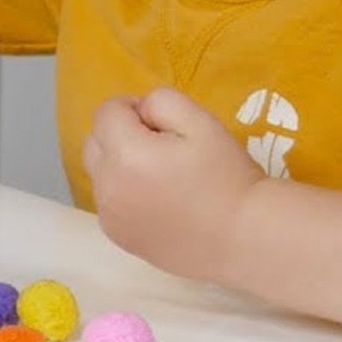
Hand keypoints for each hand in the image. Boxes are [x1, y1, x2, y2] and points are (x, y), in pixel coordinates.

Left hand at [83, 87, 264, 281]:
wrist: (246, 239)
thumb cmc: (227, 177)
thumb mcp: (202, 122)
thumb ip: (161, 102)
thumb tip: (139, 111)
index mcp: (124, 154)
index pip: (106, 112)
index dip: (134, 109)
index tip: (165, 125)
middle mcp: (107, 186)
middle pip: (95, 141)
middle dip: (120, 134)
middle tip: (163, 148)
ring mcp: (109, 215)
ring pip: (100, 173)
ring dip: (119, 165)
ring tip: (161, 176)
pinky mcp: (118, 237)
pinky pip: (109, 202)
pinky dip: (124, 194)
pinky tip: (159, 202)